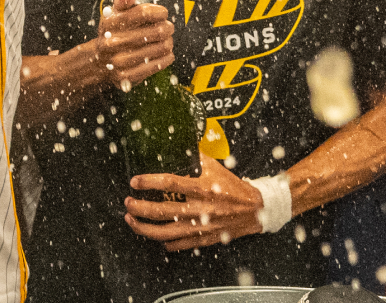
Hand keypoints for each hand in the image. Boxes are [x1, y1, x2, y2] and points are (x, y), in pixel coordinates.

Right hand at [94, 0, 174, 88]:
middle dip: (167, 27)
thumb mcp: (112, 16)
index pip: (143, 13)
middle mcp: (113, 42)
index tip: (163, 13)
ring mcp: (120, 61)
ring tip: (166, 41)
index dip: (158, 11)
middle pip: (156, 30)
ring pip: (161, 48)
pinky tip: (165, 53)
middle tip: (168, 28)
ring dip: (168, 42)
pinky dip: (167, 57)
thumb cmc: (111, 35)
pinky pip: (158, 65)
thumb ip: (123, 2)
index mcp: (110, 24)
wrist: (98, 62)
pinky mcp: (128, 76)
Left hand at [125, 153, 263, 249]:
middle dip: (140, 208)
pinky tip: (157, 238)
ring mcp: (202, 226)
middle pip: (162, 211)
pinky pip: (181, 244)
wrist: (257, 210)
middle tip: (128, 203)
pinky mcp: (205, 239)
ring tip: (132, 220)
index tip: (134, 182)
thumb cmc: (235, 189)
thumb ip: (197, 155)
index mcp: (202, 188)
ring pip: (166, 232)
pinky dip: (167, 243)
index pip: (170, 184)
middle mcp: (200, 209)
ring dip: (144, 228)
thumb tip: (185, 140)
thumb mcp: (216, 167)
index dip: (149, 182)